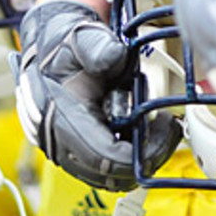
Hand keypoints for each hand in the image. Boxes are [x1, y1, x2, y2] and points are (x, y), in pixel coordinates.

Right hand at [11, 0, 180, 190]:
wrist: (46, 48)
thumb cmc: (63, 45)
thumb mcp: (80, 37)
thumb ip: (97, 47)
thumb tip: (115, 56)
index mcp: (58, 118)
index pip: (105, 159)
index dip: (142, 154)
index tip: (167, 128)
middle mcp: (58, 142)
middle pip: (111, 176)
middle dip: (147, 156)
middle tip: (168, 127)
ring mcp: (65, 151)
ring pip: (110, 178)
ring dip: (139, 157)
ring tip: (156, 126)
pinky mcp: (75, 152)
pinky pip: (106, 170)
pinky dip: (128, 155)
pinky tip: (140, 129)